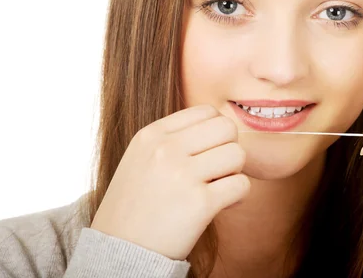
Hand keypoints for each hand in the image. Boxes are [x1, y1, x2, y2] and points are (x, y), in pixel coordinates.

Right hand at [90, 105, 250, 259]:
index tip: (206, 153)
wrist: (120, 250)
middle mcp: (165, 149)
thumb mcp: (141, 157)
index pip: (207, 111)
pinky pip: (242, 185)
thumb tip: (219, 125)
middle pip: (226, 127)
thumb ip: (173, 138)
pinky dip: (238, 196)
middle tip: (217, 170)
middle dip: (228, 148)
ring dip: (234, 172)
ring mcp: (182, 175)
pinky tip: (222, 205)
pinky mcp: (200, 204)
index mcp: (152, 134)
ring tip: (217, 187)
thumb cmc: (136, 204)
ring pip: (238, 154)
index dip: (215, 132)